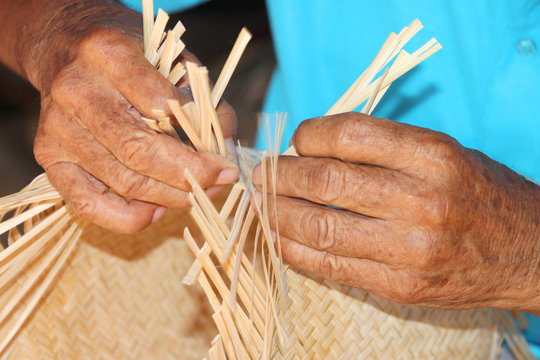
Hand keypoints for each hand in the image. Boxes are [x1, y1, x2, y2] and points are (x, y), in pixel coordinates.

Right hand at [26, 5, 237, 232]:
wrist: (64, 48)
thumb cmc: (129, 54)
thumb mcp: (172, 59)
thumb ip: (205, 101)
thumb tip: (226, 152)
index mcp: (109, 54)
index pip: (161, 106)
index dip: (199, 142)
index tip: (225, 161)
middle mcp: (77, 90)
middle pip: (140, 153)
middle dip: (189, 177)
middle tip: (219, 183)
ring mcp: (59, 127)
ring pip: (123, 181)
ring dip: (170, 197)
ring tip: (197, 194)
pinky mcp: (48, 155)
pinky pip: (88, 204)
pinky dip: (129, 218)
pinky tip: (157, 211)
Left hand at [252, 112, 539, 313]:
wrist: (526, 252)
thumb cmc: (478, 192)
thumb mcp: (441, 152)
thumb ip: (381, 147)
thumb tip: (312, 146)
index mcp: (433, 156)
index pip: (348, 135)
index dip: (309, 134)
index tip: (297, 139)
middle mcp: (422, 201)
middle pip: (326, 180)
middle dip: (281, 175)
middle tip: (262, 174)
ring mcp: (411, 250)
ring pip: (320, 227)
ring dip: (278, 214)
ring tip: (262, 204)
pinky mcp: (401, 287)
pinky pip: (331, 267)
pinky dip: (295, 251)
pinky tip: (278, 238)